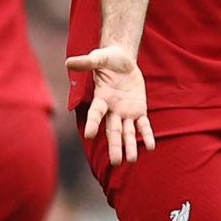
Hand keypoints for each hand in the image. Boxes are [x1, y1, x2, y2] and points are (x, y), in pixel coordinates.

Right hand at [65, 45, 154, 162]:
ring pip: (127, 132)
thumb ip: (86, 62)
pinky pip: (143, 125)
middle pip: (113, 131)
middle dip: (114, 146)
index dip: (93, 123)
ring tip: (131, 161)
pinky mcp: (138, 110)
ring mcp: (125, 111)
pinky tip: (151, 147)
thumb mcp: (99, 58)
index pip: (96, 113)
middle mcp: (112, 109)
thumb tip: (68, 62)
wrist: (122, 60)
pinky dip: (147, 135)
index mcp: (101, 98)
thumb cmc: (108, 59)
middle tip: (114, 163)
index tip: (90, 135)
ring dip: (130, 146)